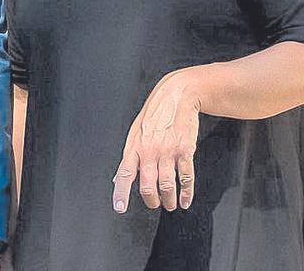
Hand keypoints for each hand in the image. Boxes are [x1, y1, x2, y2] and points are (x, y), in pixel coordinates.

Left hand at [111, 69, 202, 213]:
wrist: (177, 95)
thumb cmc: (155, 115)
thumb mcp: (135, 133)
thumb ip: (128, 158)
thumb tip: (117, 179)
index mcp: (134, 147)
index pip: (124, 174)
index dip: (120, 193)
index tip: (119, 208)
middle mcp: (149, 151)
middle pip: (147, 186)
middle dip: (152, 201)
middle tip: (155, 204)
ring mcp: (167, 151)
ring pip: (167, 186)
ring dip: (169, 200)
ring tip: (170, 204)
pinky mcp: (184, 150)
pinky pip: (185, 178)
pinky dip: (186, 193)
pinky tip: (185, 200)